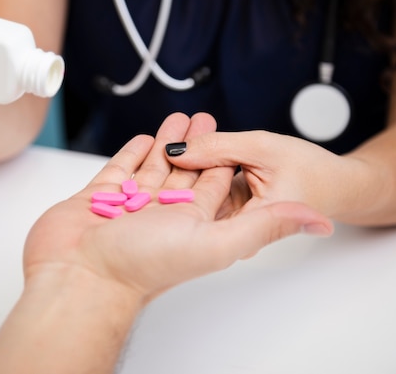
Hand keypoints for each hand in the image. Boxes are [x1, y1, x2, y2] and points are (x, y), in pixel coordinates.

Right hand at [23, 113, 332, 302]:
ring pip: (156, 167)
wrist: (80, 278)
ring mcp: (130, 206)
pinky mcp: (99, 198)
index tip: (233, 135)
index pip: (217, 185)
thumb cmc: (141, 266)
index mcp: (193, 223)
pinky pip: (121, 170)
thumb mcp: (215, 242)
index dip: (227, 158)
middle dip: (199, 144)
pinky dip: (134, 154)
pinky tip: (143, 140)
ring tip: (179, 118)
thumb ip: (264, 226)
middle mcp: (163, 214)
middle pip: (188, 172)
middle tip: (204, 117)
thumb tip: (316, 222)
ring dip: (169, 143)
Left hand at [165, 129, 372, 222]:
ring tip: (165, 137)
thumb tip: (175, 149)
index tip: (156, 148)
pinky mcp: (230, 213)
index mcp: (240, 227)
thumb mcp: (263, 149)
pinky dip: (199, 170)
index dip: (172, 174)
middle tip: (156, 138)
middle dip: (175, 167)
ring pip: (196, 192)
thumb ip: (220, 148)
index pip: (193, 200)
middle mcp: (229, 233)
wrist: (341, 186)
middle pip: (191, 197)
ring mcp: (228, 224)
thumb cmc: (313, 170)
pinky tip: (181, 148)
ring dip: (185, 165)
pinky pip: (207, 191)